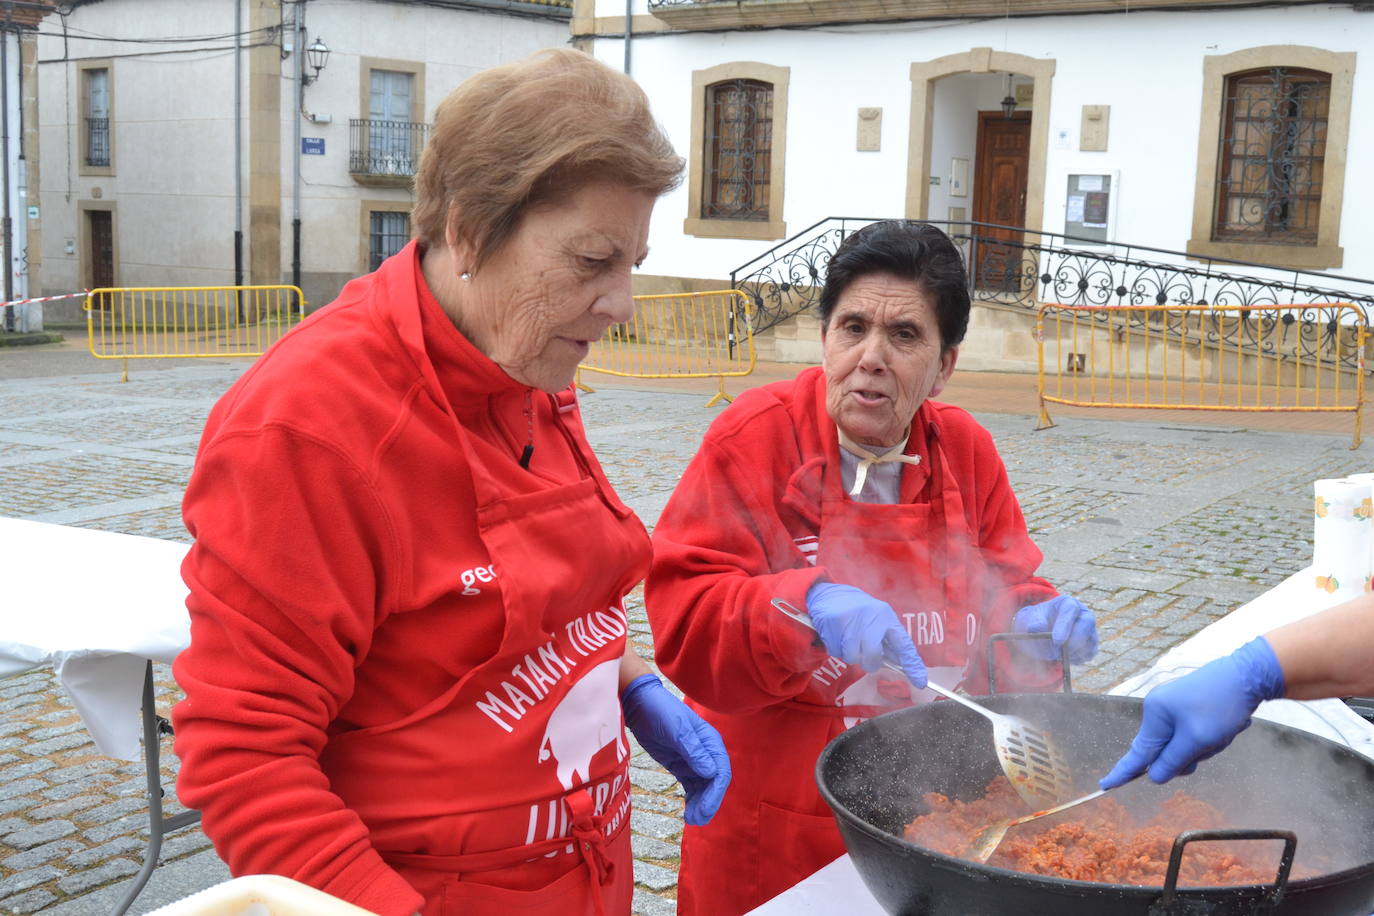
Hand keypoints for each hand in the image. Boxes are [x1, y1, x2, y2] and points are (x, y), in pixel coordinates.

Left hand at [621, 674, 730, 824]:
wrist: (640, 705)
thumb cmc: (661, 711)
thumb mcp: (677, 730)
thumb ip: (694, 751)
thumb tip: (711, 772)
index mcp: (710, 742)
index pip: (721, 771)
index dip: (716, 792)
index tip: (706, 808)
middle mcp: (706, 752)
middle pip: (714, 783)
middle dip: (708, 802)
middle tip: (697, 819)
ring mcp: (693, 760)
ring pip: (703, 787)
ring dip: (701, 804)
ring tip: (692, 820)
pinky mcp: (681, 765)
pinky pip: (691, 786)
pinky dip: (692, 799)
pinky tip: (688, 811)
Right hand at [805, 582, 927, 688]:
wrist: (829, 594)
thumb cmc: (858, 612)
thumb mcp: (877, 620)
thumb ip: (887, 640)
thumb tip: (900, 664)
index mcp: (886, 617)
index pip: (903, 644)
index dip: (912, 664)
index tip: (920, 682)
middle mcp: (871, 617)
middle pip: (873, 655)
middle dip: (869, 662)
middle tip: (864, 656)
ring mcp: (852, 619)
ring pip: (853, 656)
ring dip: (850, 655)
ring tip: (848, 640)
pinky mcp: (834, 622)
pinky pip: (836, 651)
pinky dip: (836, 649)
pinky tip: (837, 635)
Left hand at [1013, 595, 1098, 663]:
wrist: (1040, 633)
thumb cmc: (1035, 622)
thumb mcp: (1029, 618)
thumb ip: (1033, 622)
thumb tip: (1037, 627)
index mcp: (1067, 603)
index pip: (1070, 610)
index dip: (1064, 626)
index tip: (1056, 641)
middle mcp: (1083, 614)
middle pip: (1087, 624)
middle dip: (1073, 641)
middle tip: (1058, 653)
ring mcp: (1090, 630)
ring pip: (1089, 642)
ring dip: (1072, 652)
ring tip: (1054, 654)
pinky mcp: (1091, 645)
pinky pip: (1088, 655)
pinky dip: (1075, 659)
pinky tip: (1062, 657)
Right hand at [1099, 636, 1284, 788]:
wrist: (1247, 675)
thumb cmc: (1219, 707)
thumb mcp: (1196, 740)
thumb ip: (1173, 761)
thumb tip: (1153, 776)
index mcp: (1155, 715)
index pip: (1137, 753)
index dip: (1122, 772)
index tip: (1105, 786)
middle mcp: (1159, 710)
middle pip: (1166, 751)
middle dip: (1190, 755)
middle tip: (1211, 744)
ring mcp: (1175, 706)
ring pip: (1184, 744)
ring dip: (1204, 746)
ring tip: (1223, 731)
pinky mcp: (1190, 706)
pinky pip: (1194, 733)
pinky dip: (1210, 736)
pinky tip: (1226, 724)